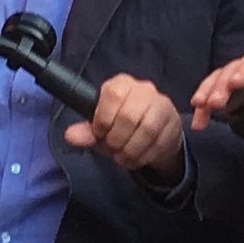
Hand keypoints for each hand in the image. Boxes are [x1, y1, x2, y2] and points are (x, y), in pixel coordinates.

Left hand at [64, 72, 184, 174]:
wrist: (155, 134)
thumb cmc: (123, 128)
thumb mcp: (102, 129)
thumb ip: (86, 132)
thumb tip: (70, 136)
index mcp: (122, 84)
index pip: (113, 94)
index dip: (103, 119)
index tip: (99, 133)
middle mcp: (144, 89)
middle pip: (129, 115)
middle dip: (116, 139)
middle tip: (112, 148)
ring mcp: (162, 105)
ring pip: (147, 130)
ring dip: (130, 150)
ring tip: (122, 157)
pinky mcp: (173, 123)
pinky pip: (159, 142)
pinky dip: (144, 156)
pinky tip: (136, 159)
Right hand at [190, 46, 243, 141]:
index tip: (236, 83)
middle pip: (235, 68)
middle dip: (222, 85)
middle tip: (215, 103)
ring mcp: (238, 74)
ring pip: (220, 77)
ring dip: (208, 92)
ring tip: (201, 107)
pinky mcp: (228, 87)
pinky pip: (212, 90)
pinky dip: (203, 102)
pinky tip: (198, 118)